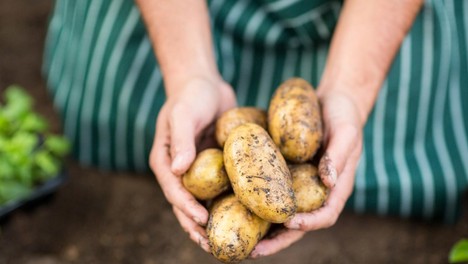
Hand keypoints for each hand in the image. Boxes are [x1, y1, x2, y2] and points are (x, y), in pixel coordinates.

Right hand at [149, 76, 235, 251]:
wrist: (204, 84)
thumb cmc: (190, 96)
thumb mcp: (183, 114)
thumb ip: (180, 140)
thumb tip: (179, 170)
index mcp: (166, 162)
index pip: (174, 191)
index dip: (186, 209)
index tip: (203, 222)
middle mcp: (180, 171)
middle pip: (186, 205)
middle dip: (198, 227)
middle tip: (214, 247)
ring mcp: (198, 171)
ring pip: (204, 202)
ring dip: (214, 222)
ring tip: (228, 242)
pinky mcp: (215, 166)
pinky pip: (221, 189)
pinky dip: (228, 203)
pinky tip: (244, 216)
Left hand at [251, 89, 363, 257]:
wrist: (334, 102)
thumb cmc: (345, 117)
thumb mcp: (347, 133)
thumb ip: (339, 156)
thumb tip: (327, 181)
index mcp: (336, 188)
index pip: (325, 216)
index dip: (308, 224)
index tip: (289, 224)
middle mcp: (317, 191)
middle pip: (299, 224)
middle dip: (278, 239)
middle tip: (254, 251)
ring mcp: (301, 184)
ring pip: (282, 213)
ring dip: (264, 228)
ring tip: (240, 238)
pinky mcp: (287, 173)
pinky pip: (272, 192)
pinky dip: (257, 202)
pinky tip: (235, 204)